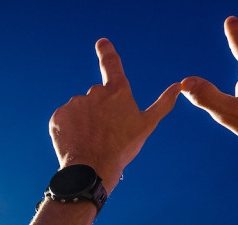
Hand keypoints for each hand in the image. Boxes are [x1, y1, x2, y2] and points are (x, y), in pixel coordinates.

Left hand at [50, 39, 180, 190]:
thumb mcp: (147, 125)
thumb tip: (179, 86)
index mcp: (117, 91)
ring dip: (83, 121)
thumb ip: (163, 104)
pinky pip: (64, 119)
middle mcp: (94, 92)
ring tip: (90, 139)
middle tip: (104, 133)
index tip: (102, 43)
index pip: (111, 65)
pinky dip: (69, 129)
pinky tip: (77, 141)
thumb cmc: (122, 148)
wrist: (92, 169)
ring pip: (79, 110)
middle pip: (96, 98)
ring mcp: (75, 103)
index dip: (107, 52)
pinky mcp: (58, 116)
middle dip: (98, 111)